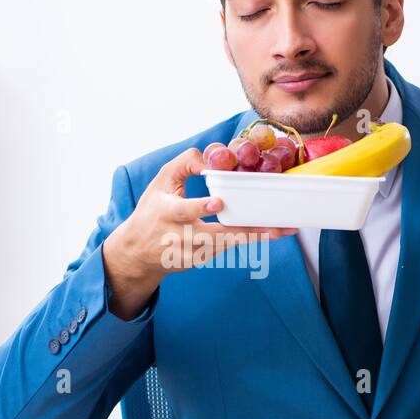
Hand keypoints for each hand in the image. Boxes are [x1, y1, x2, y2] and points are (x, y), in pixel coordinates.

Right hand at [101, 148, 296, 318]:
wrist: (137, 251)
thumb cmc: (153, 210)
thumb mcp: (161, 182)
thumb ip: (184, 164)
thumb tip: (212, 157)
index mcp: (166, 213)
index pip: (183, 211)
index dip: (200, 208)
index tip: (219, 203)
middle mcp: (179, 237)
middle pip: (214, 236)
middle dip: (243, 232)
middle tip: (271, 228)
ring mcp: (189, 253)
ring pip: (226, 245)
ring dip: (254, 237)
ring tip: (281, 229)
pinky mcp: (199, 261)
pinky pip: (226, 249)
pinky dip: (247, 240)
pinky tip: (269, 233)